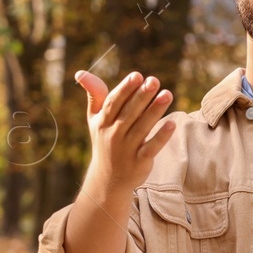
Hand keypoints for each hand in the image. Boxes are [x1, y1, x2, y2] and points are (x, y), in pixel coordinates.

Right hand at [76, 70, 175, 193]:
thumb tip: (80, 72)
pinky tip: (172, 123)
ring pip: (142, 128)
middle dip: (141, 96)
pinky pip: (151, 147)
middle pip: (129, 113)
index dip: (125, 89)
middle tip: (154, 81)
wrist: (108, 180)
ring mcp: (126, 149)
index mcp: (103, 122)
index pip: (114, 103)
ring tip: (168, 94)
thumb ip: (94, 95)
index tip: (137, 76)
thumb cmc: (104, 141)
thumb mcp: (95, 119)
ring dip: (155, 111)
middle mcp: (113, 135)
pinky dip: (161, 137)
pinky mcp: (139, 162)